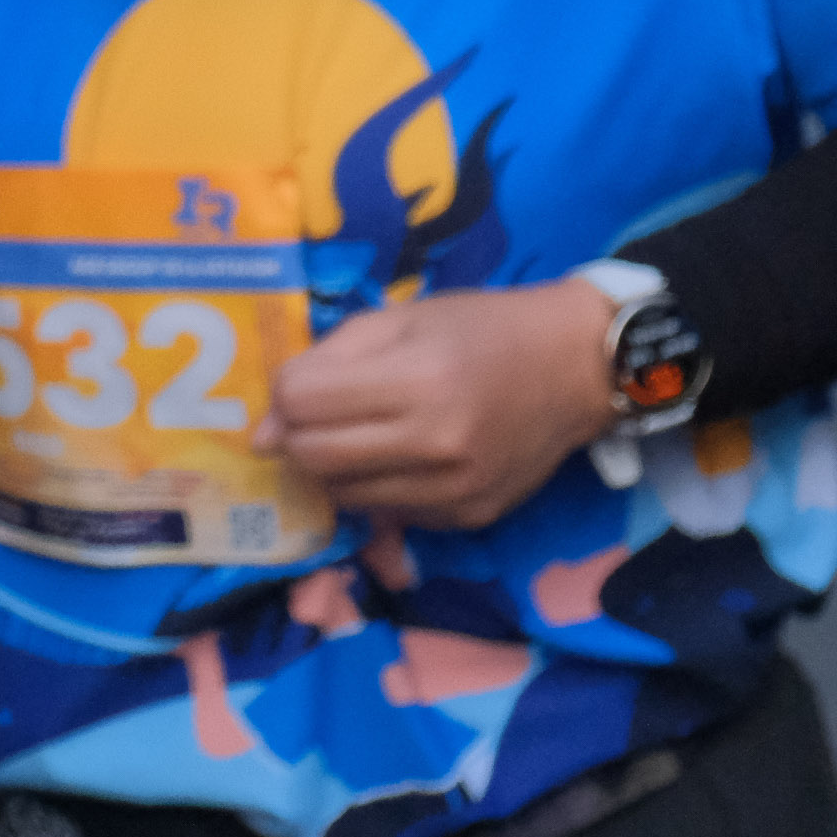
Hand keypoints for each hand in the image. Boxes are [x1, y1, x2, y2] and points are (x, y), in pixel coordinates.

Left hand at [259, 283, 620, 532]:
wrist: (574, 367)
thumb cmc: (480, 329)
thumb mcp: (399, 318)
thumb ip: (325, 363)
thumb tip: (262, 435)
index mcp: (419, 380)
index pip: (303, 405)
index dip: (288, 394)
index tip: (305, 383)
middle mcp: (438, 444)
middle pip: (315, 457)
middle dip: (300, 435)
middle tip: (322, 413)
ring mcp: (456, 490)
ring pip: (344, 495)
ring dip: (335, 465)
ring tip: (363, 432)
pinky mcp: (470, 518)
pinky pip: (389, 513)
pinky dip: (377, 486)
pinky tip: (403, 455)